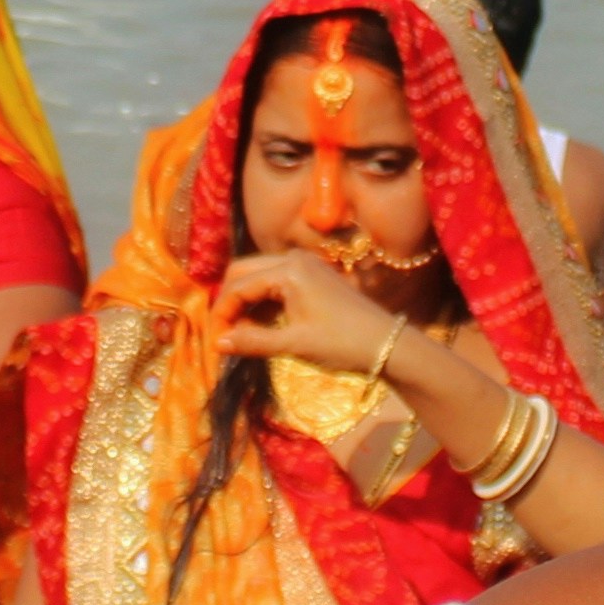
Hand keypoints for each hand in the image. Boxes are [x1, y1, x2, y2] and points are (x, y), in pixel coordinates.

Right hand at [210, 249, 407, 378]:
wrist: (388, 344)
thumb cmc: (342, 344)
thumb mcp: (294, 345)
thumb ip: (252, 342)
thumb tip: (216, 344)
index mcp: (288, 270)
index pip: (238, 287)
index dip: (222, 315)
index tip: (215, 342)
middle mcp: (294, 259)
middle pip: (243, 273)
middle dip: (230, 303)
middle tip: (224, 336)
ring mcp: (306, 266)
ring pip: (259, 277)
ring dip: (246, 304)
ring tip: (242, 337)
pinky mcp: (314, 277)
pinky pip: (276, 282)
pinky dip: (264, 303)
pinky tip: (263, 328)